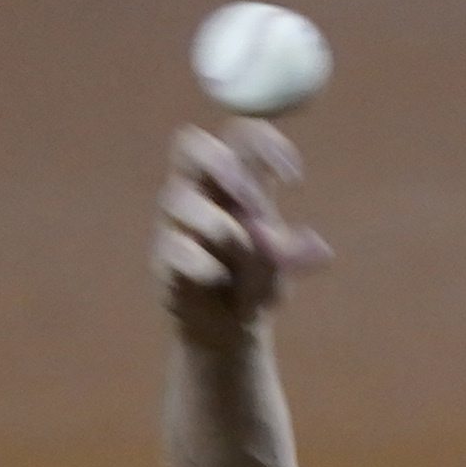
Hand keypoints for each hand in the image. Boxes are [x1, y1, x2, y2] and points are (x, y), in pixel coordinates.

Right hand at [153, 122, 331, 342]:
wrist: (228, 330)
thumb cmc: (254, 281)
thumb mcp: (284, 266)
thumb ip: (293, 251)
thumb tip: (301, 244)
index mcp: (235, 180)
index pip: (240, 135)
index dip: (266, 144)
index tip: (293, 179)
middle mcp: (200, 192)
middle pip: (189, 145)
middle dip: (220, 164)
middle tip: (252, 201)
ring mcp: (177, 224)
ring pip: (179, 199)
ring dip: (220, 226)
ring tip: (243, 255)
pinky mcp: (164, 258)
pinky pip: (174, 248)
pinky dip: (202, 263)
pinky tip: (217, 278)